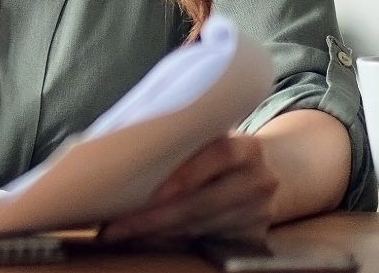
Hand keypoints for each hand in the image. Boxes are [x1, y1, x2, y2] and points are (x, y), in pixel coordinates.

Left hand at [100, 133, 277, 242]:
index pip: (219, 155)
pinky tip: (146, 238)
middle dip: (153, 217)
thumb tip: (120, 143)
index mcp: (247, 148)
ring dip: (156, 232)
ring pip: (198, 228)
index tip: (152, 190)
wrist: (263, 172)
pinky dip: (171, 241)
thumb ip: (182, 137)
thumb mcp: (209, 136)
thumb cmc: (217, 149)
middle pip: (202, 203)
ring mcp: (258, 213)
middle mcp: (258, 181)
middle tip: (115, 225)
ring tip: (120, 231)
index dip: (187, 173)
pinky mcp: (252, 238)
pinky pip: (205, 243)